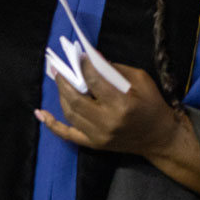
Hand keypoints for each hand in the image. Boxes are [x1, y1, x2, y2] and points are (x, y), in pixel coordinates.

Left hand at [36, 58, 199, 199]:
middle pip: (76, 99)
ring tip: (58, 80)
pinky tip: (40, 113)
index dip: (84, 66)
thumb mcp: (142, 80)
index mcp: (122, 104)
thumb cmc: (153, 104)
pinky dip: (52, 124)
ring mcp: (98, 135)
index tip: (78, 56)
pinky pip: (68, 134)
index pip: (95, 81)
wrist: (160, 136)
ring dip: (61, 95)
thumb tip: (92, 60)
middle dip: (65, 80)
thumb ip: (116, 70)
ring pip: (69, 113)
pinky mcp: (94, 144)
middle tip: (59, 67)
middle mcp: (107, 121)